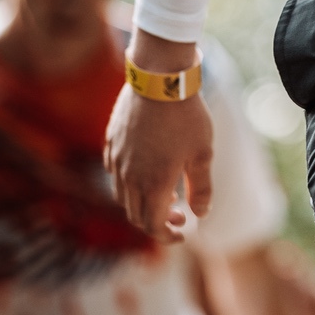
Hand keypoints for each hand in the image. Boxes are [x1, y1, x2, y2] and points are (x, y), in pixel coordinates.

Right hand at [104, 80, 213, 242]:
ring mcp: (116, 159)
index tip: (184, 233)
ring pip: (122, 196)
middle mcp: (129, 176)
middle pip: (135, 215)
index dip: (167, 236)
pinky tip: (146, 171)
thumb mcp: (203, 153)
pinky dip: (129, 183)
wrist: (160, 78)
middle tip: (180, 213)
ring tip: (167, 192)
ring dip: (143, 203)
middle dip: (158, 222)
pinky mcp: (111, 142)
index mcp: (153, 184)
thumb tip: (201, 214)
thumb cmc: (186, 115)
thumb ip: (202, 188)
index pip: (152, 226)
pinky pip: (114, 173)